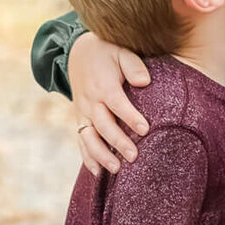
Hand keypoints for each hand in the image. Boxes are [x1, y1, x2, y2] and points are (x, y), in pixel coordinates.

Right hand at [69, 33, 150, 174]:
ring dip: (101, 155)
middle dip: (118, 142)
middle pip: (103, 125)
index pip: (117, 103)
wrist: (79, 52)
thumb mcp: (121, 51)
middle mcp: (90, 101)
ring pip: (88, 138)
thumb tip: (144, 82)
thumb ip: (133, 65)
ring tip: (116, 169)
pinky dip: (87, 157)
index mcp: (103, 85)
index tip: (145, 129)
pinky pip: (81, 141)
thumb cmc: (108, 53)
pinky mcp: (80, 120)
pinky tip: (98, 173)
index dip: (130, 117)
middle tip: (134, 156)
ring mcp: (83, 112)